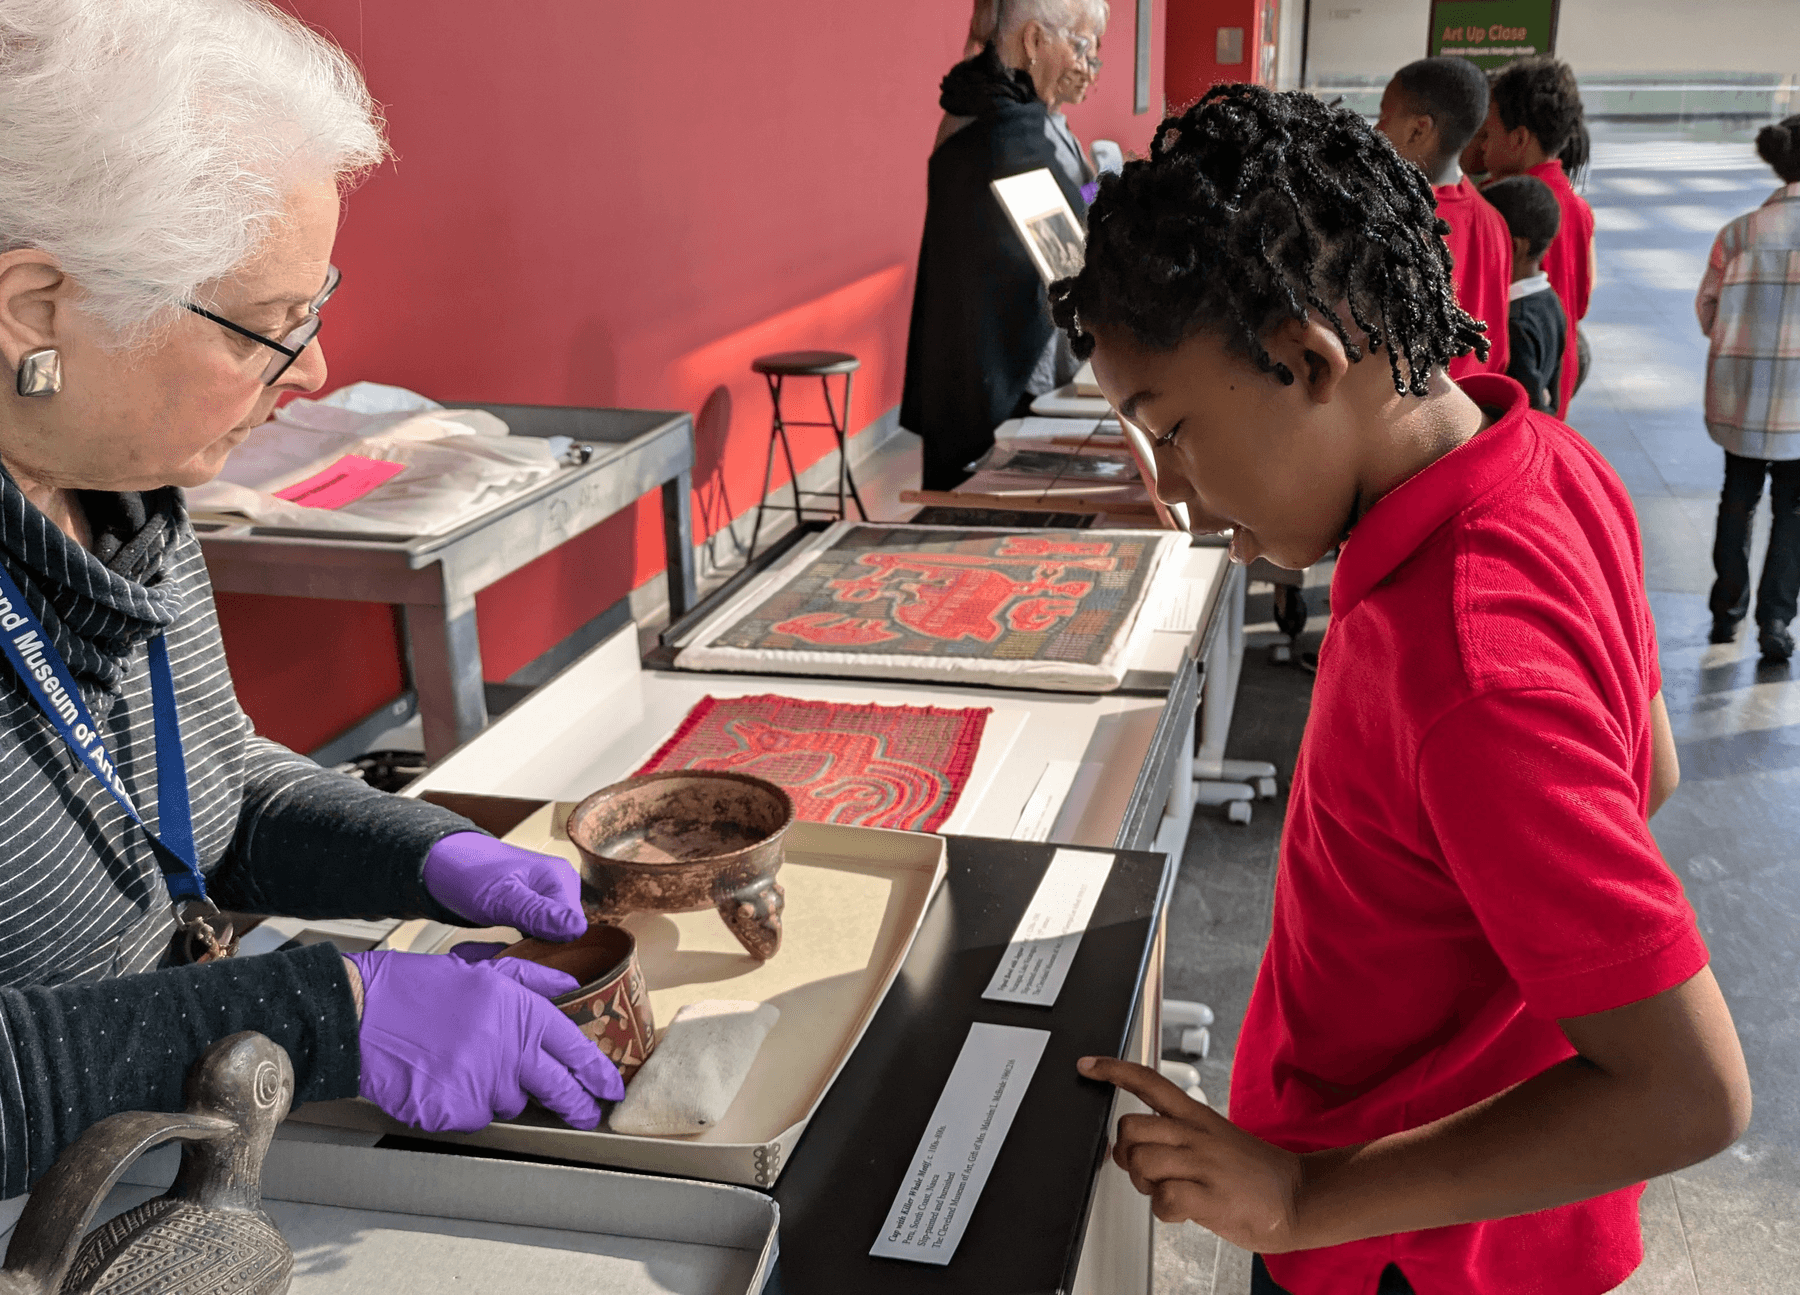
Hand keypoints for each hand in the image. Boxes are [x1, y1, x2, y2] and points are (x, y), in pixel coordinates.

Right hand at [348, 949, 623, 1132]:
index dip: (596, 1072)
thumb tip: (568, 986)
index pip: (573, 1049)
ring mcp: (481, 1083)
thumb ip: (531, 979)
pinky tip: (443, 1082)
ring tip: (467, 1067)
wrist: (359, 1015)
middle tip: (586, 1114)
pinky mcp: (453, 1111)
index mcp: (520, 1011)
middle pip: (557, 1088)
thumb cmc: (416, 988)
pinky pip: (473, 1118)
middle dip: (576, 1105)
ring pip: (510, 1103)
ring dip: (500, 1093)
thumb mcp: (480, 969)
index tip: (609, 1087)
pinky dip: (464, 1106)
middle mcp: (508, 1049)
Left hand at [423, 832, 584, 940]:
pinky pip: (537, 936)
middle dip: (539, 952)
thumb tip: (577, 929)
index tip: (523, 955)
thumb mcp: (500, 897)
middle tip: (506, 954)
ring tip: (501, 950)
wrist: (440, 863)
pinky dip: (520, 946)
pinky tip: (503, 947)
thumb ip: (537, 913)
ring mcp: (548, 899)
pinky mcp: (534, 909)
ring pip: (551, 939)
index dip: (552, 949)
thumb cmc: (466, 872)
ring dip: (528, 951)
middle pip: (565, 936)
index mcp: (561, 879)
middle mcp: (561, 888)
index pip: (574, 930)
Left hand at [1079, 1056, 1308, 1252]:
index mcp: (1197, 1116)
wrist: (1300, 1196)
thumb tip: (1134, 1146)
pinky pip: (1164, 1199)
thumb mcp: (1215, 1137)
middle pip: (1131, 1126)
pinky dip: (1164, 1210)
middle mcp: (1196, 1135)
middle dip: (1125, 1152)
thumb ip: (1176, 1136)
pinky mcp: (1211, 1198)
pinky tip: (1181, 1210)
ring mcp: (1203, 1165)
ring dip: (1143, 1184)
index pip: (1150, 1082)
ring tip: (1167, 1190)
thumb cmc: (1253, 1172)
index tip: (1087, 1066)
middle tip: (1143, 1168)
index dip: (1114, 1070)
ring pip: (1141, 1161)